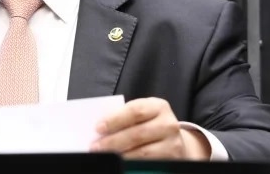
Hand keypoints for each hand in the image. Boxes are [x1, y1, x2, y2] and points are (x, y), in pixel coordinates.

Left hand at [91, 97, 208, 159]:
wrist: (173, 139)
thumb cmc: (149, 123)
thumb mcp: (141, 114)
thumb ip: (124, 116)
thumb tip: (99, 128)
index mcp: (157, 106)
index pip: (134, 111)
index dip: (115, 119)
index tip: (98, 127)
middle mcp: (168, 123)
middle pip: (137, 133)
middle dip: (113, 141)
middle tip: (96, 146)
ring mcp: (172, 143)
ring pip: (143, 152)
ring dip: (120, 155)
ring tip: (105, 156)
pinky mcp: (173, 159)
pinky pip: (149, 164)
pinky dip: (132, 164)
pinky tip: (120, 163)